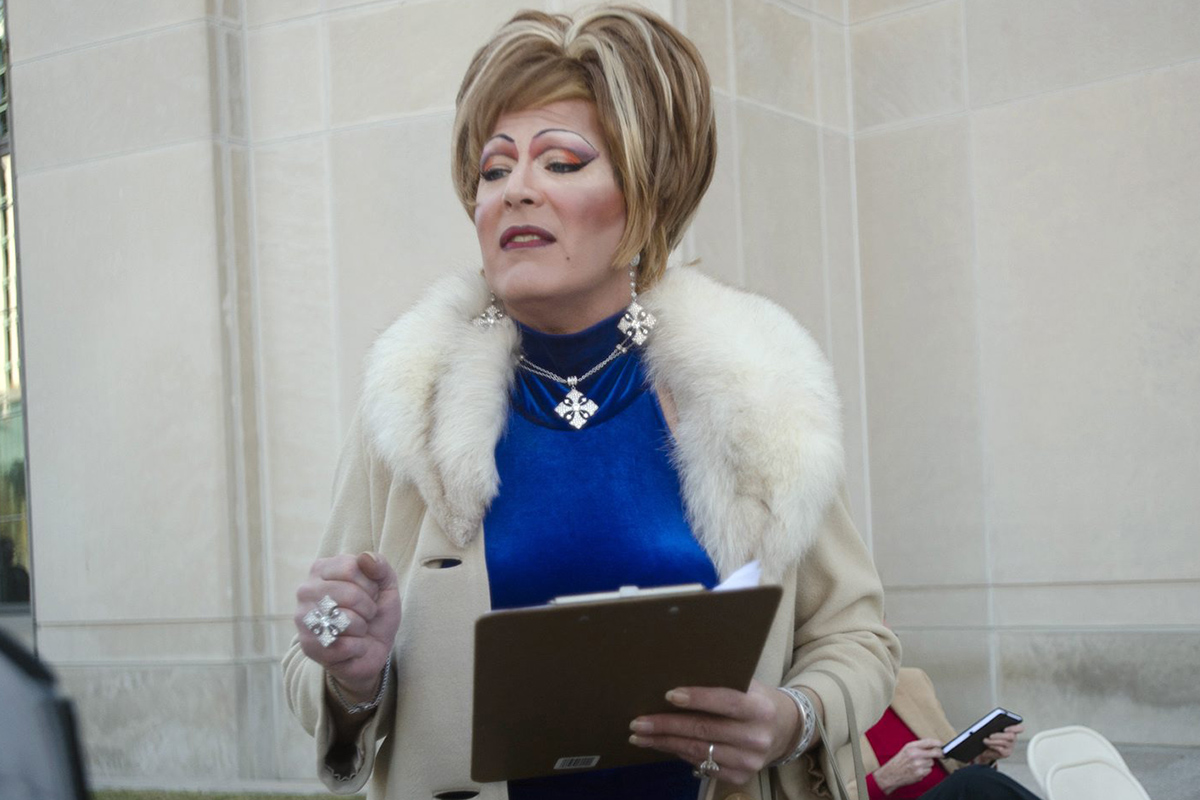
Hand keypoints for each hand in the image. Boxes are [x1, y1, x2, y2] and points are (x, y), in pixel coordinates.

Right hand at [294, 552, 400, 700]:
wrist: (371, 650)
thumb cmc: (375, 612)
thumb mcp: (386, 585)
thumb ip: (380, 566)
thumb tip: (365, 558)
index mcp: (321, 569)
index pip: (351, 567)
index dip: (370, 584)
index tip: (370, 594)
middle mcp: (306, 591)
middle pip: (350, 594)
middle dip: (369, 608)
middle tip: (366, 615)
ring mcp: (303, 619)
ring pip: (345, 620)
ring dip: (362, 628)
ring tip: (358, 629)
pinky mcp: (308, 647)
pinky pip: (345, 645)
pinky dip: (358, 648)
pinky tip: (352, 646)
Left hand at [627, 680, 803, 784]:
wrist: (786, 729)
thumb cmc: (757, 699)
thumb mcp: (748, 685)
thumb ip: (721, 681)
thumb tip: (677, 674)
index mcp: (759, 707)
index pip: (725, 702)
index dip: (697, 698)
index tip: (668, 695)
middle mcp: (756, 737)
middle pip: (704, 730)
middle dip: (666, 726)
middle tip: (638, 722)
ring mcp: (749, 761)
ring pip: (698, 751)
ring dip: (664, 744)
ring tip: (640, 736)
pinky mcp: (741, 777)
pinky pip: (702, 766)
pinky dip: (679, 754)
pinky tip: (663, 746)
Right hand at [873, 738, 942, 793]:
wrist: (891, 773)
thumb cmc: (900, 761)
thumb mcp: (907, 749)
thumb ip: (919, 746)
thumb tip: (934, 745)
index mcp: (911, 747)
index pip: (928, 742)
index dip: (937, 743)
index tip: (941, 744)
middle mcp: (915, 755)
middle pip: (935, 752)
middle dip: (940, 753)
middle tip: (941, 754)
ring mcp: (918, 765)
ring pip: (932, 762)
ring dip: (928, 763)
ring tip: (918, 764)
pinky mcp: (920, 774)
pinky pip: (929, 770)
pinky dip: (925, 770)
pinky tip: (918, 770)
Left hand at [975, 723, 1023, 764]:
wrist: (986, 748)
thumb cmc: (989, 735)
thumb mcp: (992, 728)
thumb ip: (994, 725)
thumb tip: (989, 724)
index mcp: (1012, 729)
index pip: (1019, 728)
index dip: (1014, 728)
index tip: (1005, 729)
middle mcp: (1013, 738)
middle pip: (1011, 736)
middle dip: (1000, 735)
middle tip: (990, 735)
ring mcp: (1011, 746)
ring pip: (1004, 742)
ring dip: (993, 741)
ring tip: (985, 740)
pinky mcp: (1006, 753)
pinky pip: (1001, 749)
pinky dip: (993, 746)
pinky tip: (987, 745)